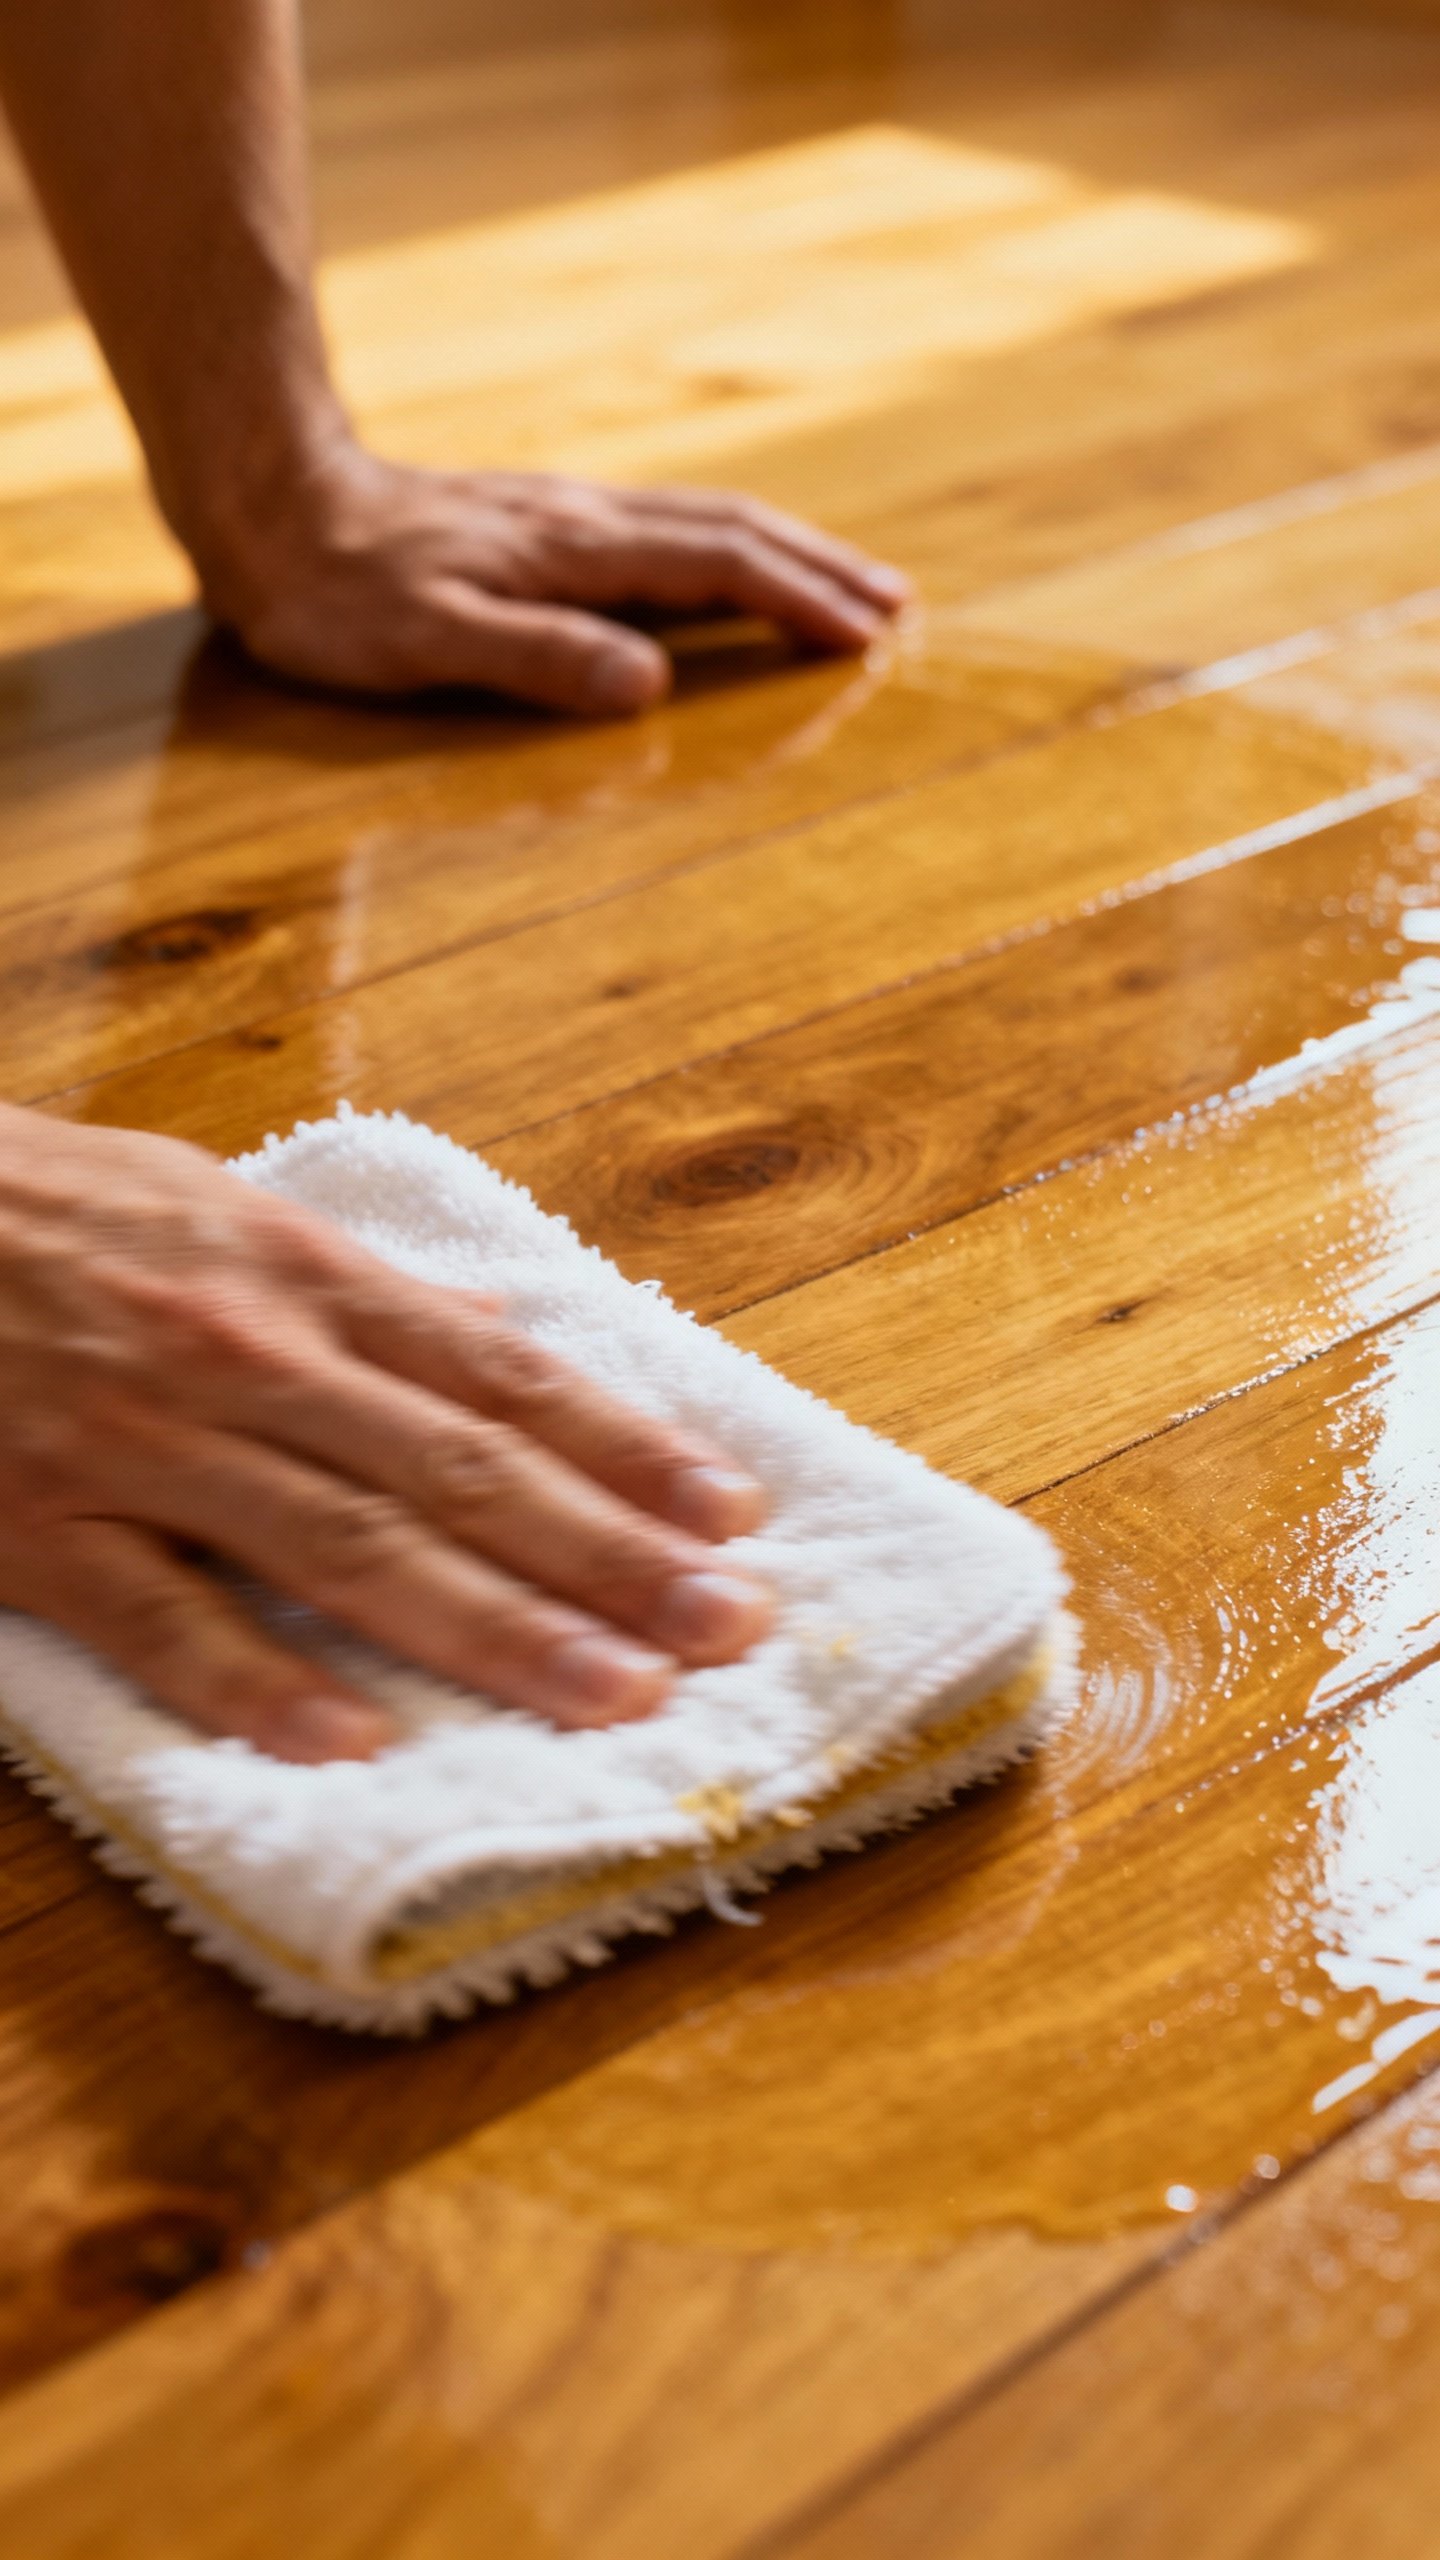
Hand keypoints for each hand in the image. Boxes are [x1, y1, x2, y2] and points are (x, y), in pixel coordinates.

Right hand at [0, 1109, 772, 1763]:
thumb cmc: (41, 1207)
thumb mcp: (214, 1207)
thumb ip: (355, 1289)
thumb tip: (496, 1331)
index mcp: (300, 1277)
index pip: (503, 1376)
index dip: (625, 1447)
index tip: (729, 1512)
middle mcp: (250, 1359)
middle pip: (463, 1473)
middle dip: (610, 1556)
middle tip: (728, 1626)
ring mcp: (146, 1446)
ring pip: (351, 1551)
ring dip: (496, 1630)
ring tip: (616, 1697)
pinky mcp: (41, 1525)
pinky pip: (163, 1621)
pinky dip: (257, 1683)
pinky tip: (357, 1744)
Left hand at [196, 443, 909, 711]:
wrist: (267, 502)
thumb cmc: (334, 592)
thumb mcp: (425, 638)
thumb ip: (537, 659)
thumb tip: (650, 685)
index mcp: (575, 549)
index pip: (719, 565)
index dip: (799, 600)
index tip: (867, 638)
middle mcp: (584, 520)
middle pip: (732, 527)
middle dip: (821, 567)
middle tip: (897, 607)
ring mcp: (564, 516)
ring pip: (702, 519)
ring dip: (785, 551)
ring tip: (844, 585)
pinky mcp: (538, 525)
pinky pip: (662, 531)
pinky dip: (725, 550)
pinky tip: (727, 573)